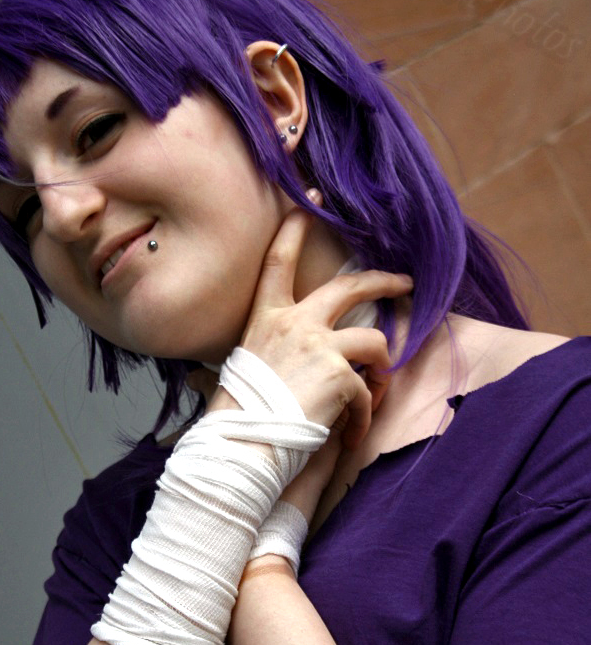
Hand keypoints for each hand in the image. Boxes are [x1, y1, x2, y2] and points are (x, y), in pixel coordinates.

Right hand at [238, 197, 411, 449]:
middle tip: (405, 283)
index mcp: (266, 318)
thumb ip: (275, 352)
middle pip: (349, 286)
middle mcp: (293, 323)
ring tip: (373, 395)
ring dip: (381, 369)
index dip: (296, 226)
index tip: (313, 201)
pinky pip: (367, 390)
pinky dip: (363, 416)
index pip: (279, 260)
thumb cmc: (239, 415)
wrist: (241, 444)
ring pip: (374, 341)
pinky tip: (350, 436)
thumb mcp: (247, 367)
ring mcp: (318, 345)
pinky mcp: (339, 373)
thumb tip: (296, 361)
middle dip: (383, 281)